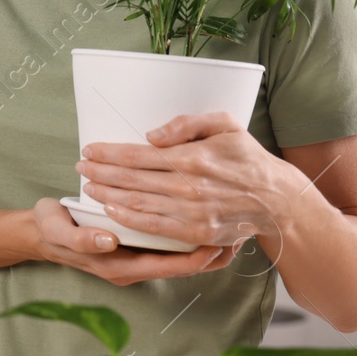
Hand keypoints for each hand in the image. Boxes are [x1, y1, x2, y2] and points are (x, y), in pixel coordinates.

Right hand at [31, 198, 233, 285]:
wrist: (39, 232)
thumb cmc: (51, 230)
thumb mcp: (60, 232)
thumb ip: (82, 240)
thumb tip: (108, 241)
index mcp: (121, 267)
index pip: (171, 267)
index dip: (199, 257)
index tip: (221, 239)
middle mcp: (134, 267)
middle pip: (184, 265)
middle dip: (213, 249)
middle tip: (240, 229)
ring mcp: (137, 257)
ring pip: (181, 256)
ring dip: (206, 241)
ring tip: (233, 224)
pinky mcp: (137, 245)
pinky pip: (171, 246)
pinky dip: (190, 234)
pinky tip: (204, 218)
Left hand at [77, 112, 293, 250]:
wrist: (276, 199)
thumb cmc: (247, 157)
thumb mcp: (225, 125)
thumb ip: (188, 123)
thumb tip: (152, 136)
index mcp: (192, 157)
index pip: (138, 154)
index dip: (108, 153)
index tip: (89, 149)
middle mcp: (188, 186)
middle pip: (131, 179)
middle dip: (100, 172)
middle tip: (80, 166)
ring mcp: (191, 211)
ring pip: (137, 202)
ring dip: (108, 194)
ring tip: (88, 185)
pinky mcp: (195, 232)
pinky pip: (153, 226)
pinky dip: (127, 218)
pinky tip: (110, 210)